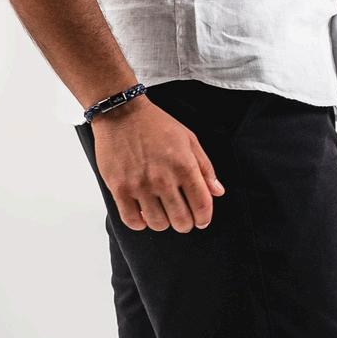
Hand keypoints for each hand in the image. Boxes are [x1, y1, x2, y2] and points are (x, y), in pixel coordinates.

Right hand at [93, 99, 225, 231]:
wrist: (121, 113)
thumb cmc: (156, 125)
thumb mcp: (188, 139)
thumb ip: (205, 168)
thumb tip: (218, 191)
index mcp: (184, 166)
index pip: (202, 205)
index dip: (205, 218)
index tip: (202, 220)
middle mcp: (163, 178)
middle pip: (181, 220)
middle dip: (185, 224)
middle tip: (182, 218)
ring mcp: (139, 185)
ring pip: (158, 224)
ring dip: (163, 223)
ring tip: (161, 213)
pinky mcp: (119, 188)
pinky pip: (131, 220)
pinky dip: (140, 223)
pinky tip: (143, 213)